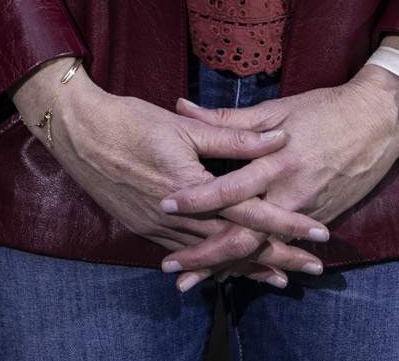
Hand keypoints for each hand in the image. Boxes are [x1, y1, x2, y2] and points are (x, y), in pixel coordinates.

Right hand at [14, 63, 313, 289]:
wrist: (77, 133)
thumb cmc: (129, 121)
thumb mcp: (182, 126)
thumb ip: (233, 137)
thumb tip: (277, 138)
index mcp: (194, 186)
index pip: (252, 211)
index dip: (288, 224)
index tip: (320, 234)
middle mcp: (179, 215)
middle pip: (239, 243)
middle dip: (278, 257)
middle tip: (312, 269)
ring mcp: (160, 227)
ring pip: (214, 255)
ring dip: (249, 266)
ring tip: (280, 277)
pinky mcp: (144, 229)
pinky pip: (186, 253)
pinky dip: (213, 263)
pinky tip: (227, 269)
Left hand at [162, 70, 398, 287]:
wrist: (380, 122)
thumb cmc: (325, 109)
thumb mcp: (276, 109)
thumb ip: (228, 119)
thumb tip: (183, 106)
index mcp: (277, 162)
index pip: (231, 189)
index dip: (198, 200)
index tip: (166, 207)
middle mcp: (293, 194)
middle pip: (246, 235)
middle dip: (207, 255)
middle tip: (172, 268)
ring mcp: (310, 212)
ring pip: (264, 248)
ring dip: (229, 267)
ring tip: (194, 281)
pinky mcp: (323, 219)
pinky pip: (285, 246)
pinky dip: (259, 260)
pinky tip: (235, 274)